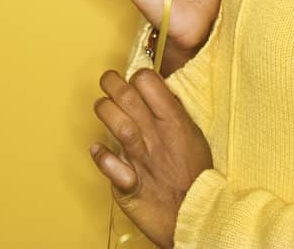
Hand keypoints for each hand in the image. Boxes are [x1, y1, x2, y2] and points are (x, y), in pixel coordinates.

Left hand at [90, 65, 213, 248]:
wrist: (196, 217)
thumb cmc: (196, 177)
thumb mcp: (194, 136)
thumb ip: (175, 114)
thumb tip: (158, 93)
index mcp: (175, 122)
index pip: (149, 82)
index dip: (138, 75)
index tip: (135, 79)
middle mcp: (156, 137)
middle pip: (127, 98)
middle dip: (112, 83)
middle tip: (108, 80)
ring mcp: (141, 160)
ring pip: (117, 124)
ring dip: (104, 110)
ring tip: (102, 106)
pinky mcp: (129, 185)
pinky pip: (110, 166)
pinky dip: (101, 156)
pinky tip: (96, 149)